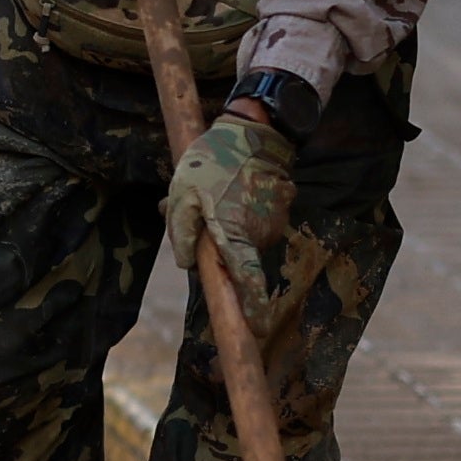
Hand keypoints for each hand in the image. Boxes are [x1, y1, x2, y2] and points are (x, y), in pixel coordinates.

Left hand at [165, 106, 298, 341]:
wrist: (257, 130)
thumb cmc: (214, 162)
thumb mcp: (182, 194)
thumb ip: (180, 232)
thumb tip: (185, 263)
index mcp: (236, 235)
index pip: (247, 281)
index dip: (252, 308)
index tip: (255, 330)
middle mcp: (260, 235)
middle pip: (238, 258)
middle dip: (219, 248)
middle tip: (199, 214)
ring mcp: (273, 223)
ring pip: (244, 238)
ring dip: (228, 226)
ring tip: (215, 193)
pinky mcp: (280, 210)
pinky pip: (254, 222)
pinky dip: (241, 213)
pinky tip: (231, 188)